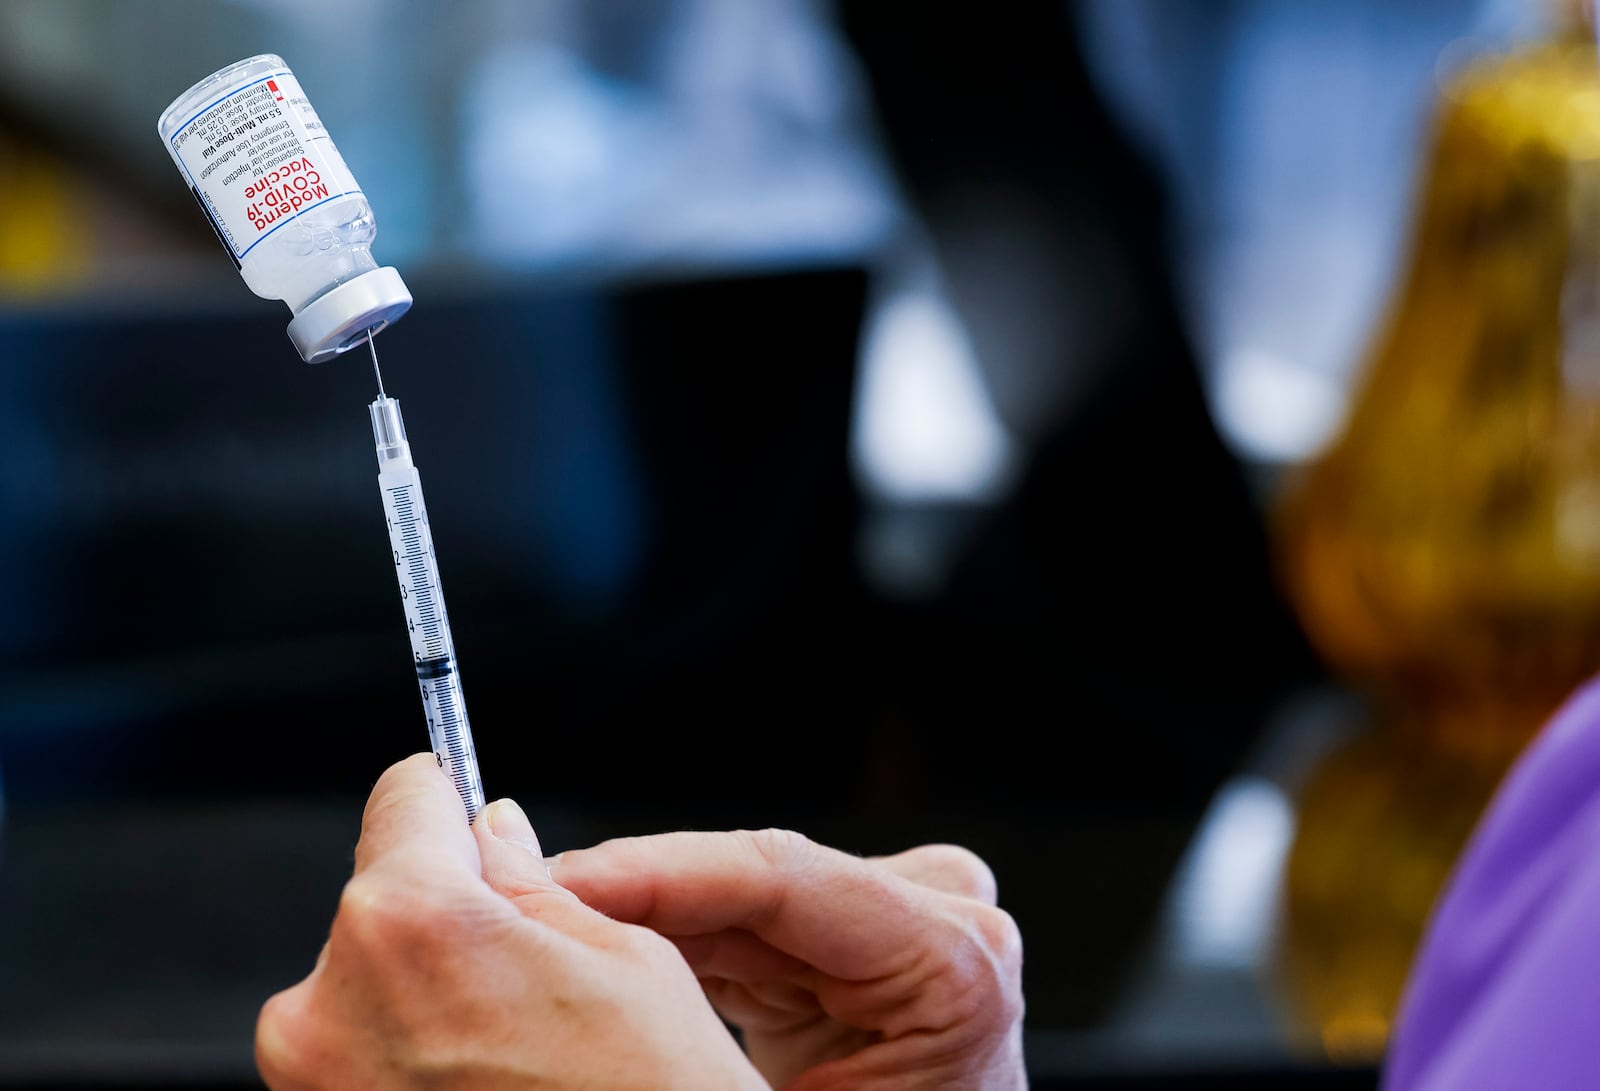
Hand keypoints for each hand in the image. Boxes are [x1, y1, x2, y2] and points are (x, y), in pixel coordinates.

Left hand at [255, 754, 765, 1089]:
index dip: (453, 801)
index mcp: (412, 923)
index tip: (476, 823)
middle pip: (384, 896)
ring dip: (427, 995)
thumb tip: (494, 833)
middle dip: (449, 914)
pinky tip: (488, 1089)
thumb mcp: (630, 962)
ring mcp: (311, 1086)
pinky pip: (358, 1059)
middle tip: (530, 978)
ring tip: (516, 1055)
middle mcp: (327, 1003)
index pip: (404, 795)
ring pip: (369, 985)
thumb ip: (536, 884)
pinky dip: (411, 1061)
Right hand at [546, 828, 1026, 1089]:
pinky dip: (664, 937)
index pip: (780, 874)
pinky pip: (739, 920)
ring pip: (730, 892)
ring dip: (635, 913)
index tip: (557, 882)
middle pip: (747, 874)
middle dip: (628, 892)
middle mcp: (936, 911)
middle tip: (521, 903)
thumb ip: (697, 1035)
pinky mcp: (853, 937)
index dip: (654, 871)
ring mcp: (897, 916)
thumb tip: (590, 984)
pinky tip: (593, 940)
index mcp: (954, 956)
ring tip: (542, 923)